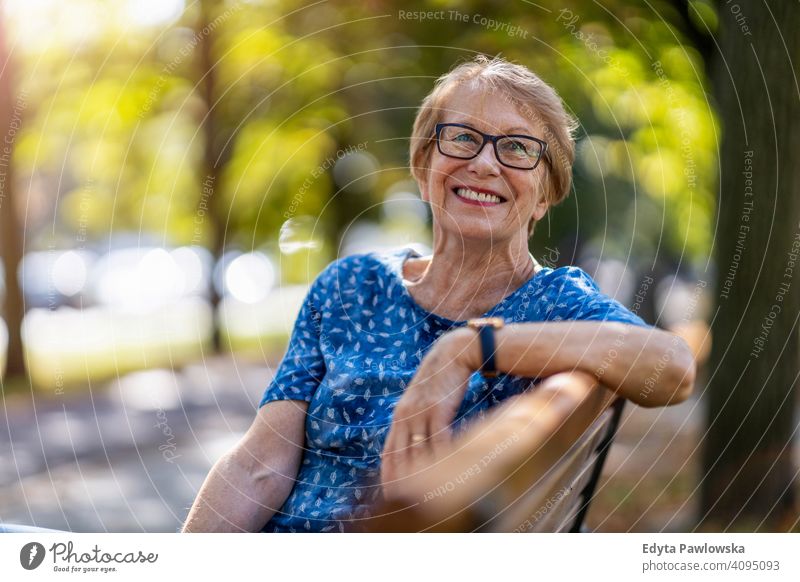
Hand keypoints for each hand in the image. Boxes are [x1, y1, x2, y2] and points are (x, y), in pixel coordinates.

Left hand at [380, 329, 476, 500]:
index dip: (388, 476)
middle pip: (400, 457)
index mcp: (398, 417)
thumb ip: (415, 421)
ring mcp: (420, 413)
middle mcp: (404, 417)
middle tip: (405, 504)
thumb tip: (416, 445)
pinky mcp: (437, 410)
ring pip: (418, 452)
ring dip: (424, 475)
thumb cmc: (440, 381)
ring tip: (428, 496)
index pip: (388, 453)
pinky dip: (441, 458)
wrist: (452, 354)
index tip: (389, 496)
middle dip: (402, 482)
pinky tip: (447, 472)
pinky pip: (438, 440)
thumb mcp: (421, 402)